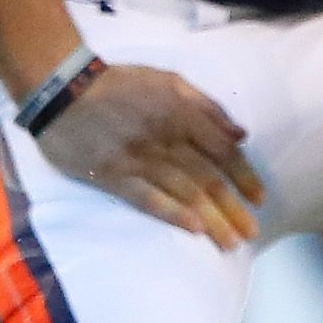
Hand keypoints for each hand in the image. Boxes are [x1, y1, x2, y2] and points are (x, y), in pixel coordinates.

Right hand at [32, 59, 265, 247]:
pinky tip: (192, 229)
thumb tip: (240, 134)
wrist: (64, 91)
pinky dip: (172, 213)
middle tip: (251, 232)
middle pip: (207, 177)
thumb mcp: (169, 81)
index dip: (244, 175)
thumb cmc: (120, 84)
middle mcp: (166, 138)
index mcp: (182, 113)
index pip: (222, 150)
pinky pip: (147, 197)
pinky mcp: (114, 176)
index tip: (258, 198)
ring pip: (184, 192)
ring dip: (210, 219)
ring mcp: (140, 159)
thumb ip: (207, 106)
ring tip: (229, 241)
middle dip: (232, 207)